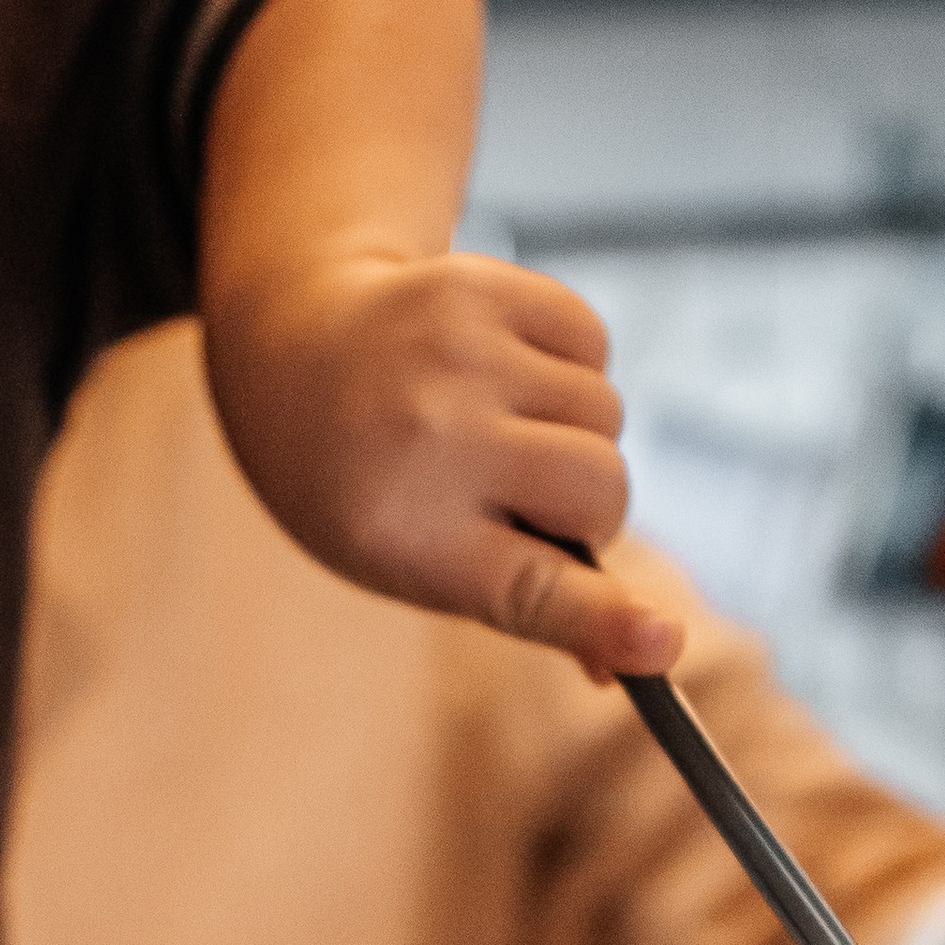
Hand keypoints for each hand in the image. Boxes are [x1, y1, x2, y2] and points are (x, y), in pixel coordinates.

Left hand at [197, 0, 683, 680]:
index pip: (519, 585)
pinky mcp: (482, 286)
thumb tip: (659, 658)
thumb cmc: (363, 483)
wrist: (285, 347)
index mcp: (397, 533)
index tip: (657, 648)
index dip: (591, 617)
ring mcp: (449, 357)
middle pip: (597, 490)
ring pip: (603, 414)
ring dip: (570, 425)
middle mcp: (419, 444)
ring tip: (481, 421)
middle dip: (587, 500)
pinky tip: (493, 360)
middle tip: (513, 493)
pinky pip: (592, 342)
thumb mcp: (423, 559)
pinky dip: (568, 360)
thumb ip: (535, 601)